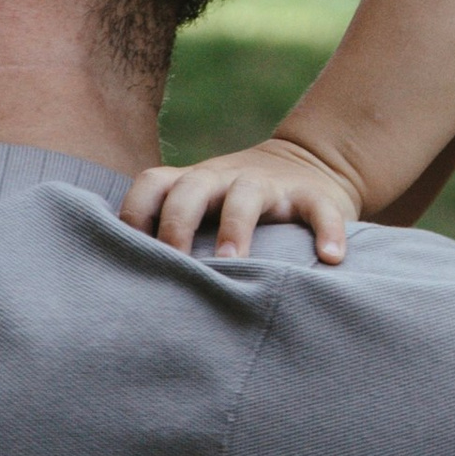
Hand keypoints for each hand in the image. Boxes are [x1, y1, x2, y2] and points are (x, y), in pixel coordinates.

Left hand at [121, 135, 363, 264]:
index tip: (126, 258)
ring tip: (235, 263)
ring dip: (236, 227)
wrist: (312, 165)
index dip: (134, 216)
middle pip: (190, 188)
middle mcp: (224, 178)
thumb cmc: (237, 209)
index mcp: (192, 183)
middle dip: (177, 225)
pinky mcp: (314, 194)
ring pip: (246, 196)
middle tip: (175, 267)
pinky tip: (331, 260)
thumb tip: (122, 290)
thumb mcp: (204, 208)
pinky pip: (321, 210)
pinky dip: (328, 231)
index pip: (151, 185)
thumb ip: (171, 234)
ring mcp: (270, 184)